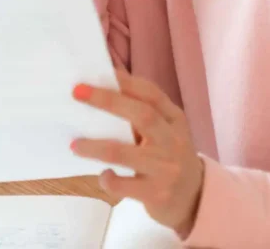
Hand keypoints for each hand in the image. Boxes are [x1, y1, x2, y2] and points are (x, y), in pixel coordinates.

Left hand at [71, 71, 204, 236]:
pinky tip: (104, 175)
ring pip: (125, 153)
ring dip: (95, 147)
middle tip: (78, 93)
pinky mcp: (157, 194)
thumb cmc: (168, 156)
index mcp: (174, 120)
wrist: (195, 198)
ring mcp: (166, 169)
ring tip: (75, 145)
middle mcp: (174, 141)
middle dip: (108, 102)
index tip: (104, 72)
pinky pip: (124, 186)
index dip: (128, 83)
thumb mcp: (165, 130)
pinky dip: (109, 179)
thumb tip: (108, 80)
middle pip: (143, 116)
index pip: (153, 95)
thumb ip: (142, 110)